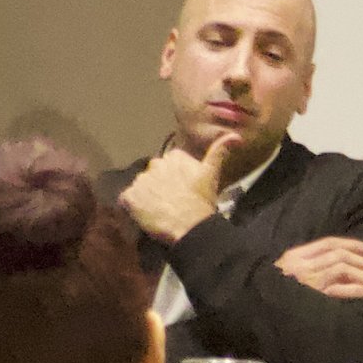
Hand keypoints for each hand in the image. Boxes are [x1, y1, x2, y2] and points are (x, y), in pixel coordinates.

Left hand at [120, 133, 239, 243]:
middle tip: (170, 201)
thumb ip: (220, 150)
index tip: (181, 189)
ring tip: (159, 210)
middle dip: (159, 185)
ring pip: (141, 186)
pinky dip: (133, 207)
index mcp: (174, 156)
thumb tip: (236, 135)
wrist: (190, 226)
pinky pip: (127, 200)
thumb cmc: (202, 200)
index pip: (169, 164)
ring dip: (147, 196)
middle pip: (153, 174)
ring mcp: (140, 181)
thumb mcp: (212, 174)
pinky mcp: (129, 197)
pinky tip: (145, 214)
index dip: (174, 179)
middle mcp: (154, 164)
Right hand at [273, 235, 362, 299]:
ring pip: (341, 270)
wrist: (253, 302)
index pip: (329, 243)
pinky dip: (353, 289)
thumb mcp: (286, 271)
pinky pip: (335, 291)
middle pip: (339, 255)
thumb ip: (306, 266)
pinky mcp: (310, 297)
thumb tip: (336, 267)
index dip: (351, 244)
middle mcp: (303, 264)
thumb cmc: (270, 289)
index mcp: (296, 255)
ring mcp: (307, 280)